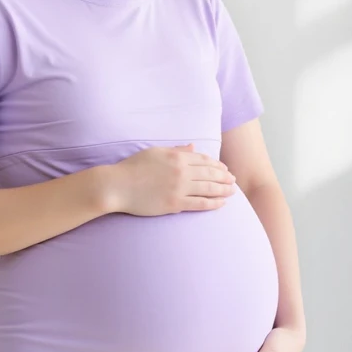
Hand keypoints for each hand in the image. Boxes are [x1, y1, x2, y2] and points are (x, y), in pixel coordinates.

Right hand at [105, 142, 236, 216]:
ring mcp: (179, 188)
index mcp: (176, 157)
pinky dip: (213, 203)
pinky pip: (199, 204)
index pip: (203, 160)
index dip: (217, 165)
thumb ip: (176, 150)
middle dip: (224, 177)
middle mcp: (181, 171)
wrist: (118, 186)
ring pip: (208, 188)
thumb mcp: (155, 152)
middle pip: (210, 174)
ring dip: (223, 190)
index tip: (224, 169)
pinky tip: (221, 203)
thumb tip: (193, 147)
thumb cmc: (132, 168)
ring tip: (232, 192)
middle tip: (234, 181)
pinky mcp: (174, 203)